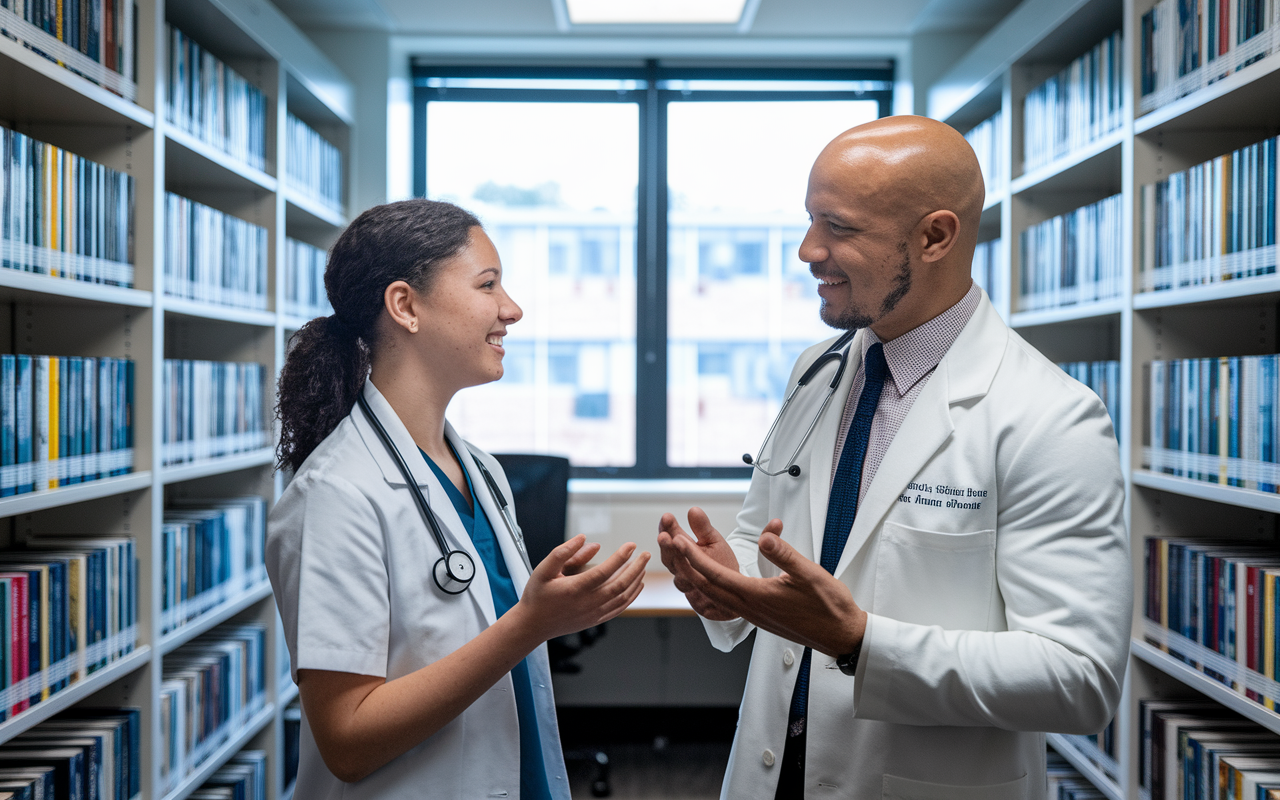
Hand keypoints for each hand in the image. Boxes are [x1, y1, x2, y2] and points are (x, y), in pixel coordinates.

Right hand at [516, 535, 648, 641]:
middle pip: (620, 585)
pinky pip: (619, 608)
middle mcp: (587, 603)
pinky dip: (631, 597)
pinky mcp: (595, 620)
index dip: (620, 557)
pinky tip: (637, 586)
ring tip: (644, 566)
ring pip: (622, 598)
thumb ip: (564, 552)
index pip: (604, 571)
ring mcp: (593, 614)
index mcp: (574, 589)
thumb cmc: (537, 595)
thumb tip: (586, 539)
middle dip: (636, 568)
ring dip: (636, 581)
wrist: (532, 624)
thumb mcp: (543, 569)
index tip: (631, 545)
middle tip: (646, 554)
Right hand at [656, 507, 741, 620]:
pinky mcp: (697, 602)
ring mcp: (688, 585)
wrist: (734, 590)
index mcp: (683, 550)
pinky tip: (692, 580)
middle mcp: (681, 567)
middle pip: (669, 557)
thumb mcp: (714, 541)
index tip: (667, 517)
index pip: (671, 537)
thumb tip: (693, 509)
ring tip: (678, 557)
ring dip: (677, 566)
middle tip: (665, 536)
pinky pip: (693, 595)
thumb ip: (702, 528)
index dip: (667, 528)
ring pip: (679, 577)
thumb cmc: (721, 563)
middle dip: (667, 547)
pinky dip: (692, 587)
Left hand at [670, 526, 865, 656]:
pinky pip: (727, 602)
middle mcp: (750, 608)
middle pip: (707, 587)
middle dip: (686, 566)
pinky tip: (713, 582)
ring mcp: (754, 615)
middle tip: (671, 546)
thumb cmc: (828, 605)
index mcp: (756, 596)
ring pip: (715, 596)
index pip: (716, 575)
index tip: (678, 541)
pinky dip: (712, 589)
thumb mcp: (809, 573)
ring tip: (684, 560)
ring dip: (697, 578)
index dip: (694, 557)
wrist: (841, 634)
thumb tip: (764, 537)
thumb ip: (784, 554)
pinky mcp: (760, 617)